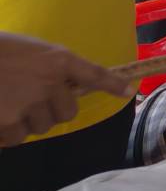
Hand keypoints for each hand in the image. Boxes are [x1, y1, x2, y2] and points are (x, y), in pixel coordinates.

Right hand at [0, 33, 130, 145]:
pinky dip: (8, 132)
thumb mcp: (33, 52)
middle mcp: (51, 82)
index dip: (112, 84)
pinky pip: (18, 138)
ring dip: (28, 121)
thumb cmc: (0, 52)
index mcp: (59, 60)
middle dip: (52, 110)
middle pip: (67, 113)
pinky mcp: (10, 123)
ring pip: (42, 127)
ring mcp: (31, 104)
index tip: (127, 91)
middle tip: (30, 99)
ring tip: (8, 102)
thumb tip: (69, 87)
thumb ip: (53, 68)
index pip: (94, 74)